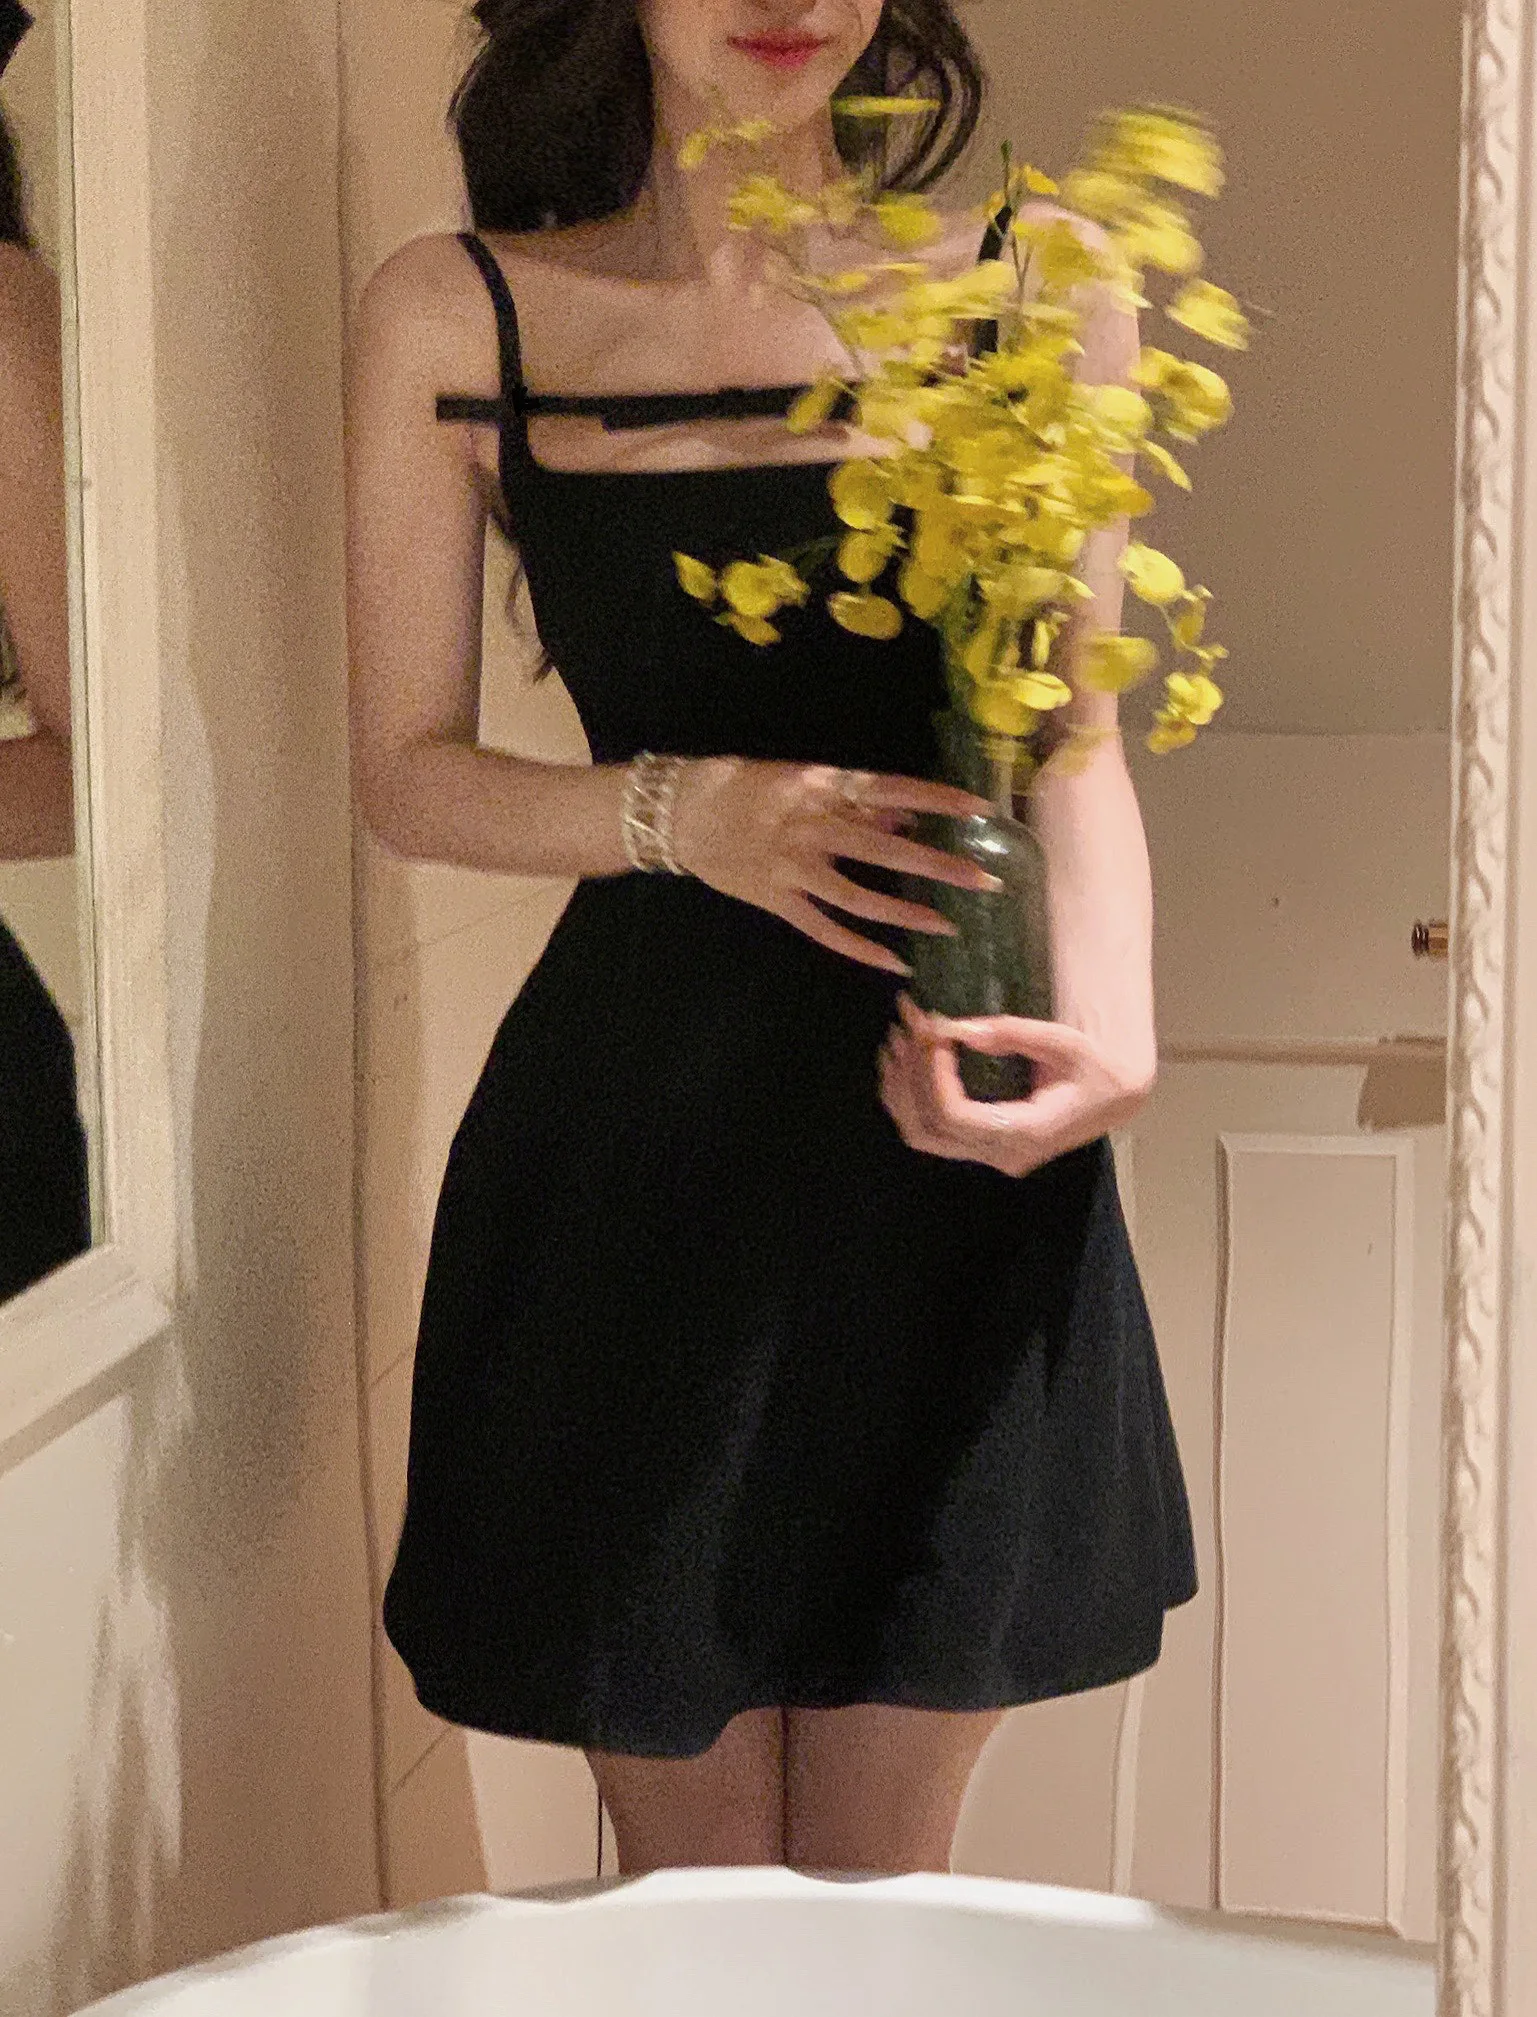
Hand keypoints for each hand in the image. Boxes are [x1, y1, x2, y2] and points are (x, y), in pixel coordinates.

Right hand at [668, 757, 1003, 975]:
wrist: (682, 812)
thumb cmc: (748, 787)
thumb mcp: (803, 779)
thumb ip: (854, 802)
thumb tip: (907, 819)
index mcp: (823, 789)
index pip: (892, 791)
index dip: (938, 801)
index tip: (981, 810)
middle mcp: (812, 828)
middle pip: (886, 851)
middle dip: (939, 866)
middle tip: (985, 880)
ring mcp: (794, 869)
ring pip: (860, 898)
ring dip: (907, 914)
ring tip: (948, 926)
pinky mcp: (777, 901)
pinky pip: (825, 930)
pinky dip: (861, 948)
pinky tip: (896, 961)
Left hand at [878, 995, 1155, 1176]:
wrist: (1113, 1097)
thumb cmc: (1094, 1067)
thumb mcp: (1064, 1042)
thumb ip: (1013, 1034)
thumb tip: (958, 1029)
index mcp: (1024, 1133)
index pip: (955, 1115)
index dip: (931, 1074)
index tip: (932, 1032)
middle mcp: (1001, 1153)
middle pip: (929, 1129)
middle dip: (907, 1077)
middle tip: (904, 1029)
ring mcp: (989, 1155)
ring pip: (922, 1134)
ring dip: (900, 1088)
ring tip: (897, 1039)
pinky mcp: (981, 1146)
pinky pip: (931, 1131)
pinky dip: (908, 1098)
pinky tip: (903, 1062)